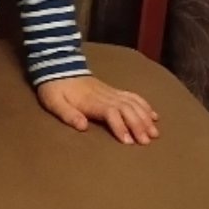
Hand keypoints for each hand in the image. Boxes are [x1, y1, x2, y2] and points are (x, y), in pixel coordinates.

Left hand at [36, 75, 158, 144]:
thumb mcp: (54, 102)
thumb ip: (68, 115)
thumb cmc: (54, 89)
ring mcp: (111, 92)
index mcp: (91, 101)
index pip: (111, 113)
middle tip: (147, 141)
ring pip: (133, 103)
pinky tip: (154, 115)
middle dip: (138, 125)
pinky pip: (133, 96)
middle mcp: (105, 96)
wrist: (58, 67)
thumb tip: (82, 127)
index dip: (121, 126)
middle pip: (127, 109)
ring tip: (155, 132)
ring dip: (145, 117)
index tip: (128, 142)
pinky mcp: (113, 90)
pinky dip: (145, 106)